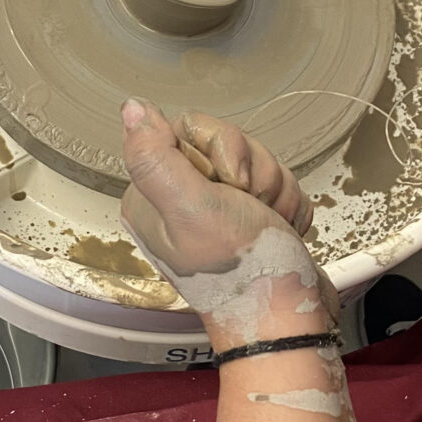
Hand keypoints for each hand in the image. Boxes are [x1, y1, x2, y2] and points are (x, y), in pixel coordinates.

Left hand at [120, 98, 337, 348]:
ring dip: (275, 187)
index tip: (229, 183)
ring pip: (258, 159)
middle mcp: (179, 196)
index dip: (222, 147)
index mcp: (153, 192)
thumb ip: (155, 156)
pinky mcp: (250, 215)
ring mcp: (217, 207)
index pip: (191, 127)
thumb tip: (131, 105)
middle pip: (228, 140)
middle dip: (254, 169)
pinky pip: (277, 181)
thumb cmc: (240, 269)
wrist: (290, 316)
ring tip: (269, 223)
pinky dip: (287, 203)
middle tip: (251, 205)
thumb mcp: (190, 207)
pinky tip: (282, 229)